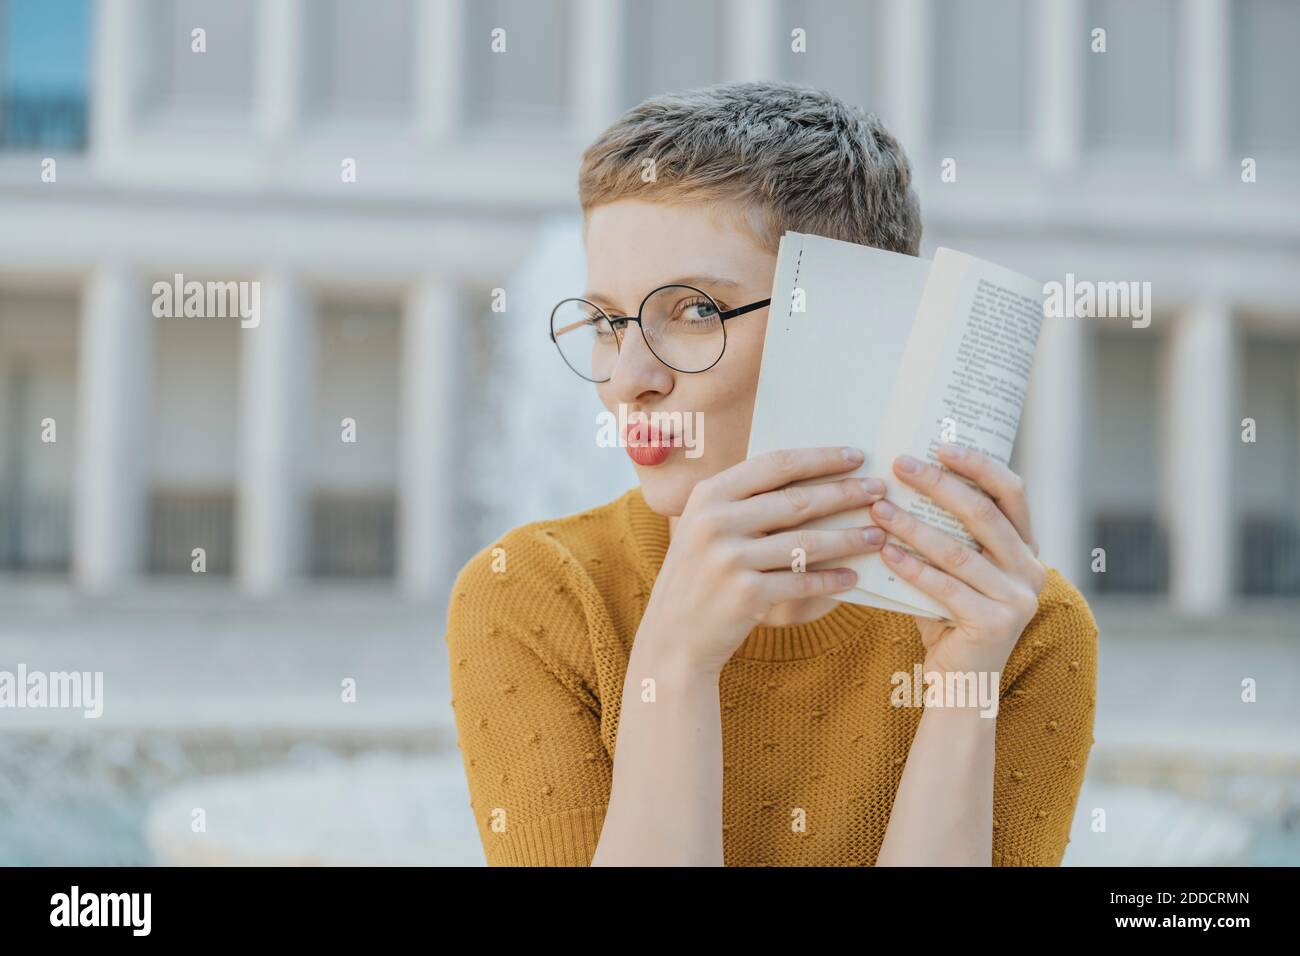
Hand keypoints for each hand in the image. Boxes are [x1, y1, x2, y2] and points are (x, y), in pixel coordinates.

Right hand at [639, 447, 886, 674]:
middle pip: (797, 500)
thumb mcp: (706, 526)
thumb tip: (814, 477)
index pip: (775, 464)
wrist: (674, 636)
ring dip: (848, 538)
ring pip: (806, 542)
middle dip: (845, 493)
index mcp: (709, 494)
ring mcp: (729, 558)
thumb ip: (744, 501)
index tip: (855, 456)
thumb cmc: (700, 575)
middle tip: (879, 491)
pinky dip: (831, 580)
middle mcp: (716, 521)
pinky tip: (851, 577)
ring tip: (876, 535)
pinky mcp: (746, 595)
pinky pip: (802, 582)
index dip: (820, 458)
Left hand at [867, 444, 1046, 678]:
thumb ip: (948, 534)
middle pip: (984, 514)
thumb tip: (903, 481)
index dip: (978, 465)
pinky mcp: (995, 624)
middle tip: (900, 466)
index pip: (1011, 493)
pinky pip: (944, 586)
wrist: (962, 684)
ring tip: (879, 509)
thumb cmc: (949, 617)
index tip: (940, 445)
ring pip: (958, 550)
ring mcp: (1017, 599)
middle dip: (939, 484)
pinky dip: (912, 566)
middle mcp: (1031, 571)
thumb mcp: (956, 571)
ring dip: (913, 525)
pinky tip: (885, 551)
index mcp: (1026, 549)